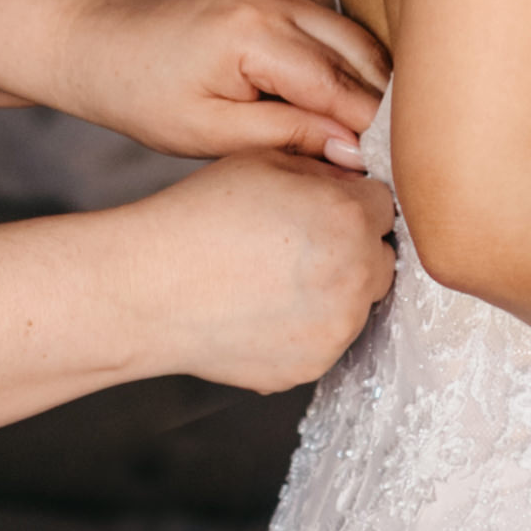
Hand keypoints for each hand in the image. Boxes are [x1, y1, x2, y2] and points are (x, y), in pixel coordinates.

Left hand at [69, 0, 388, 167]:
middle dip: (385, 110)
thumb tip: (354, 151)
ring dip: (373, 88)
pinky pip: (334, 33)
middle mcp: (276, 2)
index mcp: (255, 35)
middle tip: (397, 163)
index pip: (340, 87)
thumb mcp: (211, 133)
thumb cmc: (142, 95)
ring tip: (380, 143)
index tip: (393, 173)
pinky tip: (349, 113)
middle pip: (363, 58)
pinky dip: (349, 70)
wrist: (101, 44)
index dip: (371, 132)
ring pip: (357, 43)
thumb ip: (287, 137)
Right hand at [117, 148, 397, 395]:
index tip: (323, 211)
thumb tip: (352, 180)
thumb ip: (322, 169)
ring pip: (356, 304)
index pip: (384, 207)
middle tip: (298, 247)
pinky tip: (262, 312)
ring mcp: (336, 329)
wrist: (146, 291)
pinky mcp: (311, 366)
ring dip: (332, 292)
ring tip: (273, 282)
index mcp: (349, 218)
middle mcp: (354, 277)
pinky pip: (325, 341)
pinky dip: (304, 329)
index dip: (352, 204)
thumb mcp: (262, 163)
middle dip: (351, 249)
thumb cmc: (195, 220)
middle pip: (380, 258)